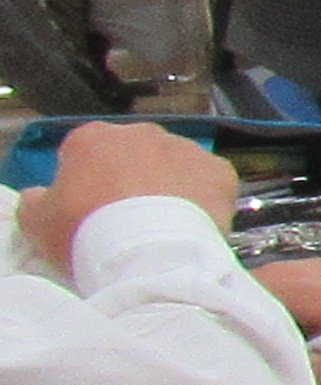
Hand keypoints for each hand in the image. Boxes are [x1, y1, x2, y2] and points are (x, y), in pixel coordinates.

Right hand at [19, 122, 240, 265]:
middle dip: (130, 179)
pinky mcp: (219, 170)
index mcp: (92, 138)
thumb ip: (36, 201)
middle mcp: (141, 132)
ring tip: (162, 224)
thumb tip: (38, 194)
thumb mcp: (39, 222)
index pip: (84, 152)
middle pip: (132, 154)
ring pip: (173, 164)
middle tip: (128, 218)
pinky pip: (209, 180)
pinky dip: (203, 196)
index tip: (89, 209)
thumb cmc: (87, 233)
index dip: (86, 182)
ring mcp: (184, 148)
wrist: (148, 252)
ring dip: (168, 185)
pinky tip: (194, 221)